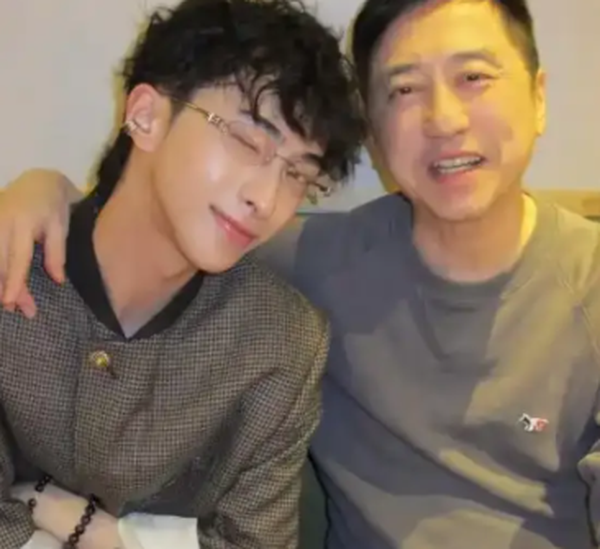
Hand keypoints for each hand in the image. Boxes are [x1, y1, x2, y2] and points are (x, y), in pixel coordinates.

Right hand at [0, 169, 74, 316]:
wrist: (38, 181)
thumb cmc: (53, 206)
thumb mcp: (61, 226)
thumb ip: (57, 253)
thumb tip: (57, 280)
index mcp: (22, 223)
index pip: (17, 257)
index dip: (14, 281)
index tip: (11, 301)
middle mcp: (0, 223)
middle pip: (0, 264)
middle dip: (7, 289)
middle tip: (21, 310)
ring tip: (12, 304)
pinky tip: (2, 286)